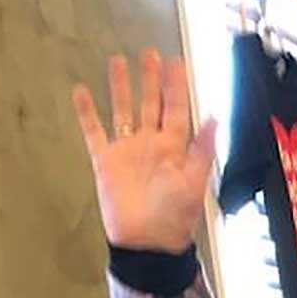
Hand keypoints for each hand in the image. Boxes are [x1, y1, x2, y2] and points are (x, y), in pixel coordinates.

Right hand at [73, 49, 216, 252]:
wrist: (146, 244)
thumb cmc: (174, 218)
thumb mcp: (194, 183)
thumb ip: (203, 150)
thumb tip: (215, 118)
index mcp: (174, 148)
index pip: (176, 109)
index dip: (176, 85)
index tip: (176, 61)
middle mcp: (151, 144)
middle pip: (150, 103)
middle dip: (150, 78)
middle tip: (150, 53)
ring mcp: (127, 151)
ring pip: (123, 110)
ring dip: (121, 87)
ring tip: (118, 61)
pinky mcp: (105, 162)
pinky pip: (94, 132)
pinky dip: (86, 113)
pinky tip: (81, 91)